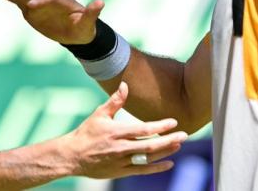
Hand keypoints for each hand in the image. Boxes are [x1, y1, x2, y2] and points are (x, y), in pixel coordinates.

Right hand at [1, 0, 103, 43]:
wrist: (77, 32)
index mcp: (63, 0)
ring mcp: (41, 3)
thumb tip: (101, 2)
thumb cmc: (83, 28)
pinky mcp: (35, 10)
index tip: (30, 7)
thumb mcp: (88, 23)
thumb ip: (91, 13)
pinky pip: (23, 2)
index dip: (41, 1)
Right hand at [60, 81, 186, 178]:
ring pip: (148, 158)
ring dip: (165, 152)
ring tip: (178, 145)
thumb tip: (125, 85)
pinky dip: (157, 167)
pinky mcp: (121, 171)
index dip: (160, 126)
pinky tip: (169, 163)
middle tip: (184, 134)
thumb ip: (115, 101)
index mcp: (117, 132)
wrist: (73, 156)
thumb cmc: (87, 133)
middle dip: (169, 140)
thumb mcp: (99, 115)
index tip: (173, 122)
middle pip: (150, 144)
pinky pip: (142, 170)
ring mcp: (122, 161)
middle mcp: (121, 148)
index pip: (143, 129)